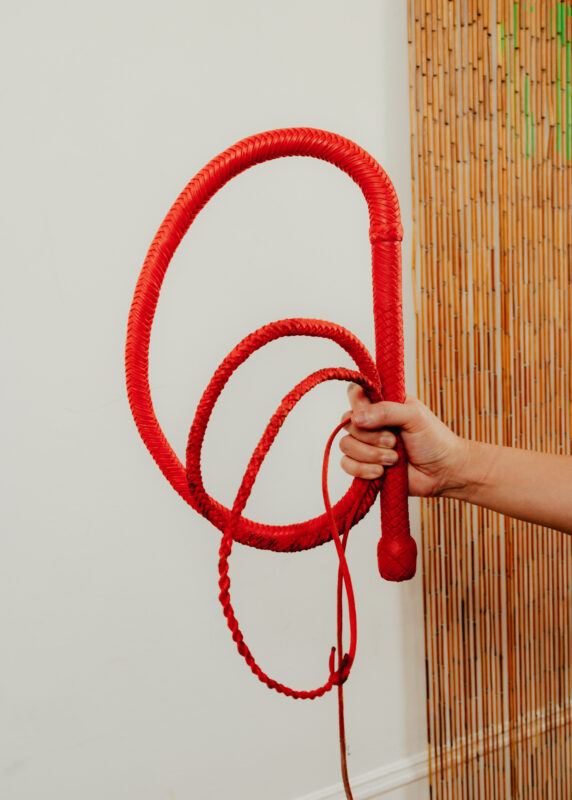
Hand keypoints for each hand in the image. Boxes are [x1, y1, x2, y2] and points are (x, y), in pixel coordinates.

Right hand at [339, 384, 469, 497]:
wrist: (443, 472)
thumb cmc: (435, 440)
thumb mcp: (414, 416)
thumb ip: (386, 411)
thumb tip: (357, 417)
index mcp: (383, 403)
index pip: (355, 394)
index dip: (358, 404)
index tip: (370, 414)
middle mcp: (371, 422)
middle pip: (348, 423)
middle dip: (371, 436)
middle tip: (394, 441)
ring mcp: (367, 445)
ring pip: (346, 445)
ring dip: (370, 455)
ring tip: (393, 459)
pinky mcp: (365, 465)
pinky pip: (347, 465)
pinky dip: (363, 469)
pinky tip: (381, 472)